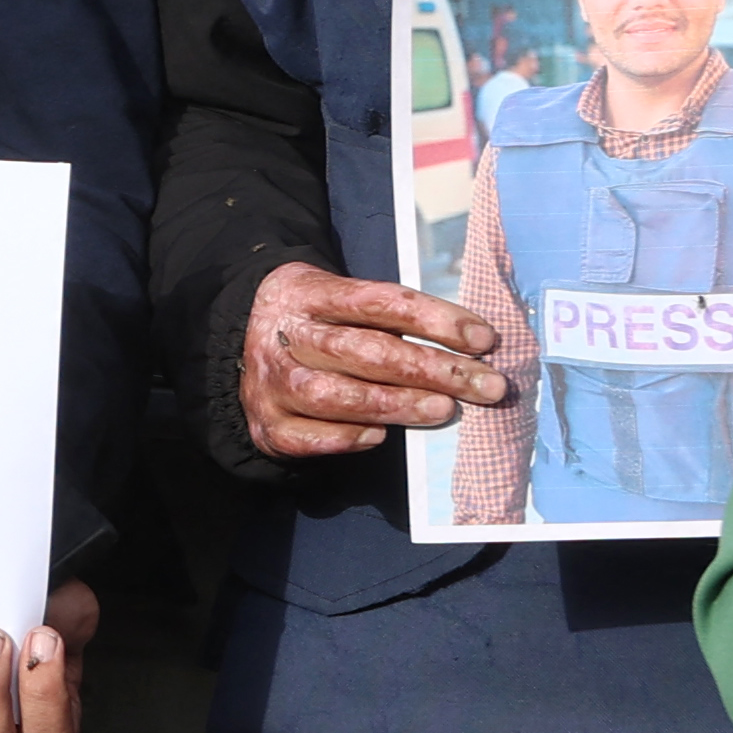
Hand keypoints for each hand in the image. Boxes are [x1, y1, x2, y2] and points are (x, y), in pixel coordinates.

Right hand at [240, 264, 505, 457]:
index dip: (434, 319)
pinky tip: (381, 436)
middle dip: (432, 369)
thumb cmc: (320, 322)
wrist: (247, 342)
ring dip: (396, 405)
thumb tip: (469, 347)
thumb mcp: (341, 298)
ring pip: (333, 395)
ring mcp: (269, 382)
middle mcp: (284, 336)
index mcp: (307, 294)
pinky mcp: (266, 424)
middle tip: (485, 385)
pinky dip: (346, 438)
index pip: (378, 301)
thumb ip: (391, 317)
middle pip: (363, 351)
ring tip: (444, 409)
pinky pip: (307, 437)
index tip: (484, 339)